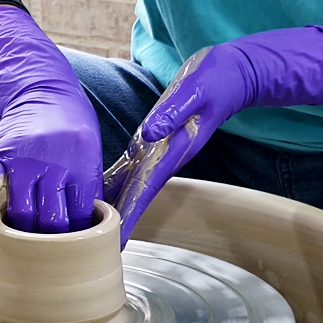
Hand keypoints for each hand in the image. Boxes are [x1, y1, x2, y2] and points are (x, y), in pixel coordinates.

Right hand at [0, 6, 101, 232]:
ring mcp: (25, 160)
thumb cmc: (71, 129)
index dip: (76, 236)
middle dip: (51, 241)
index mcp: (82, 166)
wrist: (43, 91)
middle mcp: (55, 164)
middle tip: (49, 247)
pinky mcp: (0, 155)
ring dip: (23, 230)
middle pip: (51, 222)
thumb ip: (89, 190)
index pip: (79, 217)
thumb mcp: (91, 155)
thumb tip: (95, 231)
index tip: (73, 244)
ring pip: (22, 212)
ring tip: (26, 236)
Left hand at [106, 25, 322, 245]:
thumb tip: (149, 134)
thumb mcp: (195, 93)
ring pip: (132, 184)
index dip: (131, 214)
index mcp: (172, 151)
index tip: (119, 238)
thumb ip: (172, 112)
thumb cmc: (215, 83)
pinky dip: (115, 182)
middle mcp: (164, 157)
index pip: (146, 189)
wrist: (231, 76)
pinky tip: (99, 192)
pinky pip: (131, 167)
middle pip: (136, 195)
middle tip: (97, 246)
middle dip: (119, 221)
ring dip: (114, 205)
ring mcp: (159, 152)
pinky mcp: (154, 142)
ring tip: (91, 227)